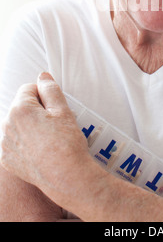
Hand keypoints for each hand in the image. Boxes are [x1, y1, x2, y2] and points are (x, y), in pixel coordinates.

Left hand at [0, 73, 91, 204]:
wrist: (66, 176)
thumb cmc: (66, 143)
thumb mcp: (63, 110)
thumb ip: (50, 89)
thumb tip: (42, 77)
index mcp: (20, 109)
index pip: (28, 89)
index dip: (44, 95)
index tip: (54, 108)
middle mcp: (6, 125)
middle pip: (21, 106)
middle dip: (36, 110)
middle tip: (54, 124)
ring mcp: (5, 144)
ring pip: (17, 124)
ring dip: (29, 126)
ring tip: (48, 138)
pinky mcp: (6, 160)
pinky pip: (14, 142)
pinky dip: (24, 143)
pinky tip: (39, 150)